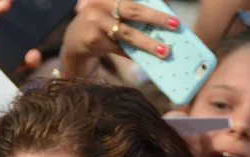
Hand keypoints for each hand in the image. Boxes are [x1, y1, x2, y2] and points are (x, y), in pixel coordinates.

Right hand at [61, 0, 178, 76]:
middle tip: (175, 25)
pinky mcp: (93, 42)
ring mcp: (94, 24)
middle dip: (156, 17)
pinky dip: (134, 54)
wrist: (73, 43)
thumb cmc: (99, 26)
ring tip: (164, 51)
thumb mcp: (111, 13)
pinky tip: (147, 59)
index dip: (152, 2)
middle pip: (132, 10)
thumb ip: (129, 13)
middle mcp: (99, 6)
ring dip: (147, 43)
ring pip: (126, 33)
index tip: (170, 7)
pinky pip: (119, 49)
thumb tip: (160, 20)